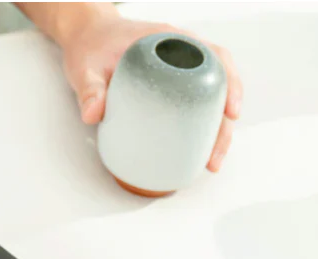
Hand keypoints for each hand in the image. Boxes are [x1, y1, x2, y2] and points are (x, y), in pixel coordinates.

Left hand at [60, 6, 241, 170]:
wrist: (86, 39)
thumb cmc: (91, 47)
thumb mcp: (86, 68)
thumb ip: (90, 89)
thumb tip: (93, 114)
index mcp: (172, 41)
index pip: (216, 57)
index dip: (230, 84)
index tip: (231, 112)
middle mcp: (182, 55)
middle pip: (219, 87)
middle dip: (224, 124)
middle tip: (214, 157)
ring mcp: (178, 73)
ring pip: (209, 101)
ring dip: (215, 131)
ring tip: (210, 162)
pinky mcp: (170, 89)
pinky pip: (193, 107)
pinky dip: (198, 129)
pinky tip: (194, 152)